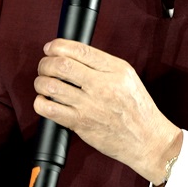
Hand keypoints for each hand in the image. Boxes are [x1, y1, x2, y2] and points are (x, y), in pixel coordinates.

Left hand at [33, 39, 182, 184]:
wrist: (147, 140)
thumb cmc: (137, 110)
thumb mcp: (128, 78)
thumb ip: (103, 65)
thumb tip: (72, 55)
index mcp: (116, 70)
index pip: (80, 50)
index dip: (58, 46)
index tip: (50, 48)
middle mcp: (102, 85)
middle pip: (61, 65)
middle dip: (46, 63)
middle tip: (45, 66)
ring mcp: (90, 105)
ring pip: (51, 85)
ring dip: (40, 82)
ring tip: (43, 83)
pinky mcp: (80, 124)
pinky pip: (49, 109)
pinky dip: (40, 102)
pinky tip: (44, 101)